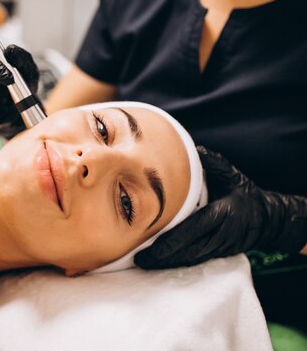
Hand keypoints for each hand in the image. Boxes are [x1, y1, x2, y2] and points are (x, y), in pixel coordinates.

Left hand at [134, 146, 306, 268]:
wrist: (269, 218)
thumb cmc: (244, 193)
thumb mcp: (231, 175)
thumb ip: (212, 163)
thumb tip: (192, 148)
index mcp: (224, 212)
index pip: (195, 229)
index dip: (174, 240)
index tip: (154, 246)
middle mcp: (222, 233)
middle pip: (190, 249)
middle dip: (164, 256)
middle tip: (140, 259)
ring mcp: (221, 246)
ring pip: (192, 258)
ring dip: (168, 263)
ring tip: (145, 262)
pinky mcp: (219, 254)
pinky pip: (196, 260)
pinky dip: (178, 262)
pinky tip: (160, 263)